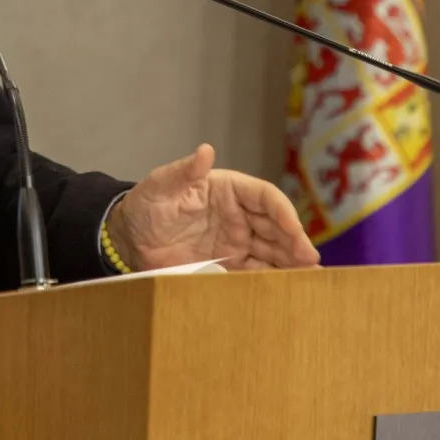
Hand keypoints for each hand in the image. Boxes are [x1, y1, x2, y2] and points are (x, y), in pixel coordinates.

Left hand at [107, 144, 318, 271]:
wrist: (129, 240)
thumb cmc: (145, 205)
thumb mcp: (160, 185)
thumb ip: (183, 171)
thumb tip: (205, 151)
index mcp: (228, 189)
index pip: (265, 197)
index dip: (284, 212)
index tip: (294, 230)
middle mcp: (238, 214)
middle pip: (275, 226)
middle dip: (294, 241)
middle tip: (310, 261)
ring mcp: (235, 241)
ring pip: (272, 250)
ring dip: (290, 262)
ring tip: (309, 277)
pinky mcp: (228, 265)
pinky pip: (256, 271)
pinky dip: (273, 278)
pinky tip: (288, 288)